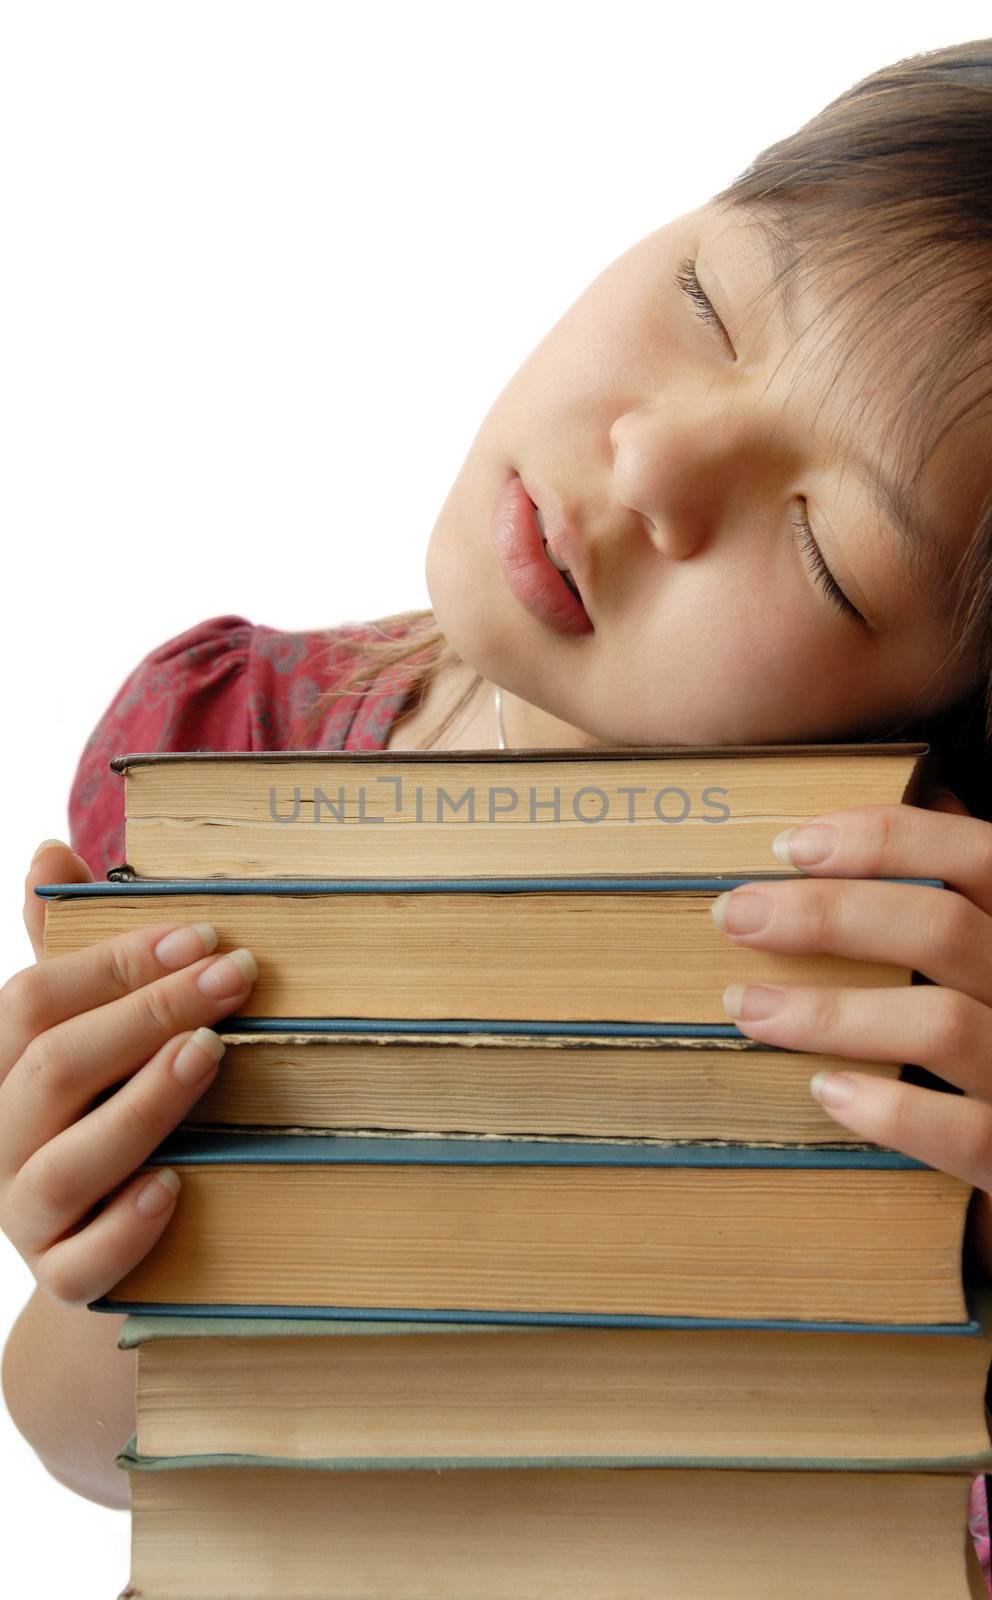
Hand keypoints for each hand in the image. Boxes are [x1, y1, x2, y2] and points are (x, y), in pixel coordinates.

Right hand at [0, 838, 257, 1306]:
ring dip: (139, 1105)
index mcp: (2, 1069)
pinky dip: (124, 1226)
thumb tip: (48, 851)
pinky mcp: (63, 1281)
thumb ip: (72, 953)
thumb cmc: (111, 1113)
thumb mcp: (95, 1032)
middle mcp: (0, 1138)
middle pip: (51, 1067)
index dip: (113, 961)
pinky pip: (81, 1264)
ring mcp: (24, 1216)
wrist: (113, 1250)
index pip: (31, 1001)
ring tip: (209, 1054)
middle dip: (146, 1013)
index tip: (203, 933)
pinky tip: (175, 1185)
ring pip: (61, 1165)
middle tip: (235, 974)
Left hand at [713, 788, 991, 1278]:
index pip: (973, 854)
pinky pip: (962, 1132)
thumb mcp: (989, 945)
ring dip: (831, 1014)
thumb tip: (899, 810)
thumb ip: (963, 888)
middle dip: (827, 916)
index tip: (791, 845)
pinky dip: (891, 1110)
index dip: (884, 840)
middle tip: (737, 917)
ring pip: (940, 1025)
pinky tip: (827, 1091)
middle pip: (942, 929)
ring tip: (747, 1007)